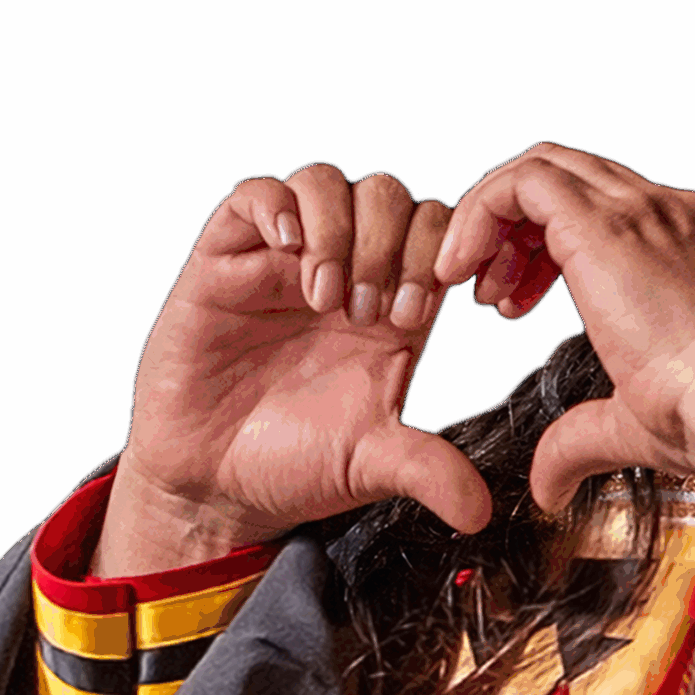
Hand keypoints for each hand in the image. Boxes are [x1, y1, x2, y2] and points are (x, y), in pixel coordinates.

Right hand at [98, 166, 492, 573]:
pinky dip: (275, 208)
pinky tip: (285, 250)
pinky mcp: (224, 261)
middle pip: (388, 197)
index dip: (435, 255)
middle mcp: (344, 271)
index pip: (436, 233)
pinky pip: (253, 196)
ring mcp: (283, 261)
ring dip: (336, 229)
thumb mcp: (372, 464)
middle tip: (365, 312)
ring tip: (323, 296)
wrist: (213, 483)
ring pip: (326, 184)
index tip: (410, 316)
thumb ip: (428, 470)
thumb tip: (481, 510)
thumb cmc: (294, 464)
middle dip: (387, 244)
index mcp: (393, 306)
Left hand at [433, 146, 694, 511]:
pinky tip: (466, 267)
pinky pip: (522, 182)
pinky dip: (481, 214)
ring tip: (470, 279)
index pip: (598, 205)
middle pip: (566, 175)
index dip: (542, 244)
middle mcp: (663, 213)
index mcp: (681, 244)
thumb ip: (580, 439)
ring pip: (540, 168)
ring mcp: (638, 210)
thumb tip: (550, 485)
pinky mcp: (604, 223)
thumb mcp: (630, 421)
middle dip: (512, 227)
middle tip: (489, 289)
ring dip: (490, 219)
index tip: (518, 300)